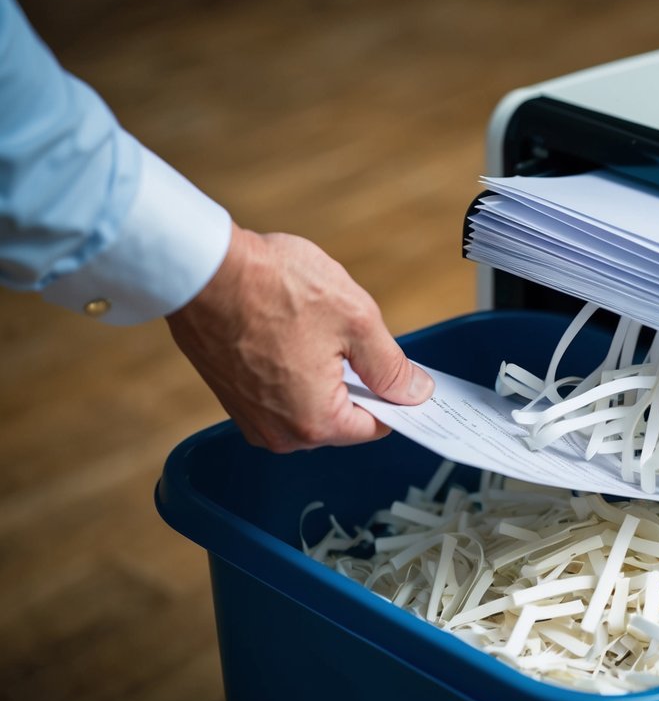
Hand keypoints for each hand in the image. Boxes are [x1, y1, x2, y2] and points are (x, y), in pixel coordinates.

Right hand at [165, 222, 433, 451]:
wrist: (201, 268)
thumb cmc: (272, 287)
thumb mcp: (356, 321)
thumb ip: (391, 366)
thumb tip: (415, 392)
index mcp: (314, 422)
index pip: (375, 427)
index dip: (395, 397)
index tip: (404, 375)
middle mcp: (278, 432)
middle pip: (342, 418)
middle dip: (357, 382)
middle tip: (353, 337)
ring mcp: (250, 417)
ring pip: (310, 404)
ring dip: (325, 373)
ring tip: (317, 329)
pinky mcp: (231, 396)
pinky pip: (280, 394)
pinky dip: (294, 370)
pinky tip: (293, 333)